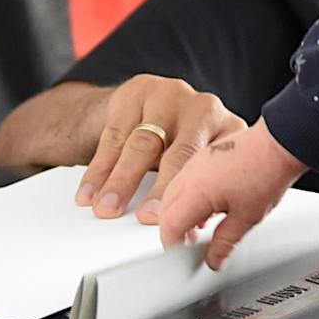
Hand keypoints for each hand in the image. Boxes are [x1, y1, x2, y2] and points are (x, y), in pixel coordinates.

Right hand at [75, 75, 246, 218]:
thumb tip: (193, 227)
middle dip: (160, 189)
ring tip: (106, 208)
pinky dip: (99, 168)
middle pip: (180, 153)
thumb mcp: (201, 162)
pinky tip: (90, 191)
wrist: (152, 102)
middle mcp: (204, 109)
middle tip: (145, 217)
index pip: (214, 166)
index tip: (180, 222)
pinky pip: (115, 134)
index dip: (196, 195)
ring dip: (121, 180)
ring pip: (143, 143)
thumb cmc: (183, 142)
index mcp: (229, 130)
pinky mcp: (139, 90)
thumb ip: (200, 189)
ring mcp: (172, 96)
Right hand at [152, 118, 308, 266]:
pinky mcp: (206, 154)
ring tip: (206, 223)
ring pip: (174, 193)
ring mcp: (197, 161)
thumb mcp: (247, 217)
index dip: (174, 245)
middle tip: (195, 242)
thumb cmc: (268, 171)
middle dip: (176, 229)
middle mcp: (190, 174)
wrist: (283, 140)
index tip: (185, 254)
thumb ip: (225, 243)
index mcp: (195, 192)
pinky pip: (186, 179)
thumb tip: (214, 260)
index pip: (169, 226)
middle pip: (166, 210)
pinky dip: (190, 195)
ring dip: (182, 211)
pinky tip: (212, 202)